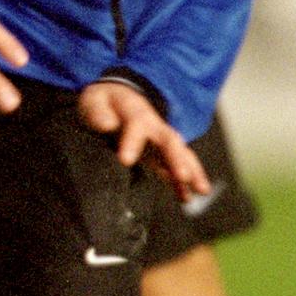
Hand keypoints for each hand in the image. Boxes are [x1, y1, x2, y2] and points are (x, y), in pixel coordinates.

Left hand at [78, 81, 209, 200]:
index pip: (136, 123)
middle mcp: (152, 123)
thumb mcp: (94, 100)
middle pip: (168, 138)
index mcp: (134, 109)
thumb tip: (107, 124)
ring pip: (179, 152)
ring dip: (191, 170)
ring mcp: (158, 138)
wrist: (114, 97)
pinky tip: (186, 198)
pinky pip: (173, 167)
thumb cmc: (103, 101)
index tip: (125, 160)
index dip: (133, 141)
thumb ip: (98, 111)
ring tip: (201, 189)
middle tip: (182, 175)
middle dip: (176, 157)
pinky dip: (181, 183)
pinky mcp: (158, 153)